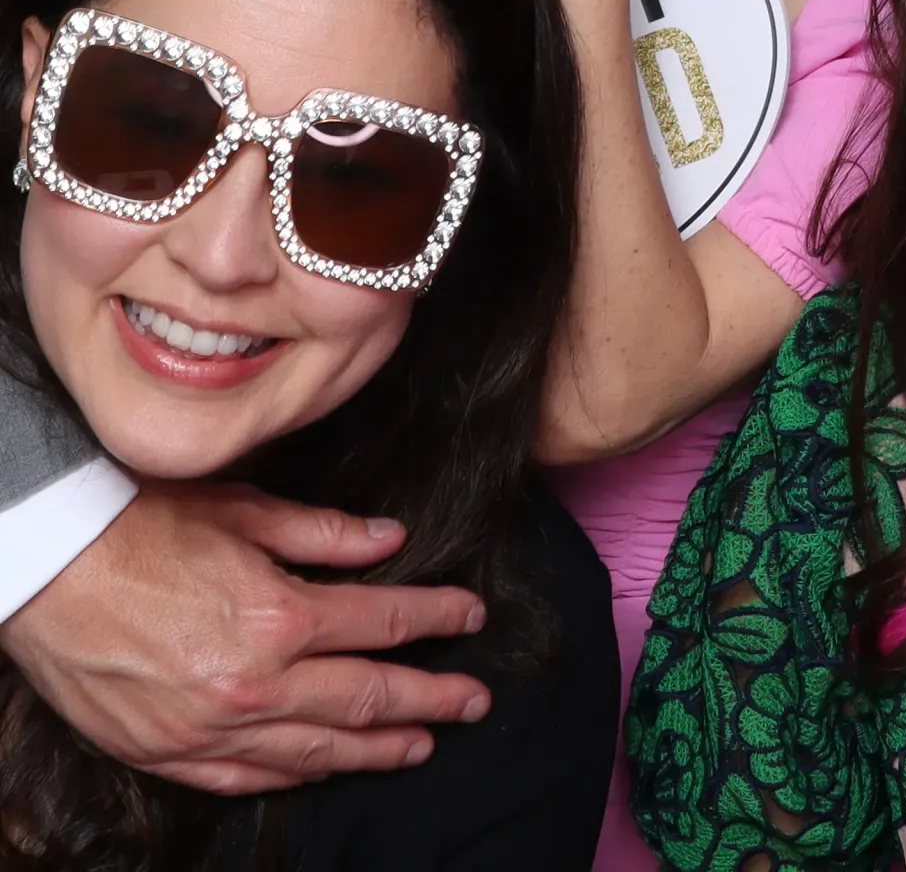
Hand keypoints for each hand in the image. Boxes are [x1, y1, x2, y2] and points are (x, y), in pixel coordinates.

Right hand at [0, 484, 488, 794]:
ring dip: (374, 749)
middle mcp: (253, 684)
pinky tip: (325, 768)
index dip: (437, 619)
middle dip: (429, 699)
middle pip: (364, 698)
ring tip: (419, 746)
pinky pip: (247, 778)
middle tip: (473, 701)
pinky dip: (295, 775)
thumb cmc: (142, 526)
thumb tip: (390, 540)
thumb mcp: (246, 510)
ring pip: (314, 752)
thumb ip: (325, 533)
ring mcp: (210, 729)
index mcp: (278, 616)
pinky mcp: (169, 754)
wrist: (49, 568)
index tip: (473, 617)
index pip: (385, 622)